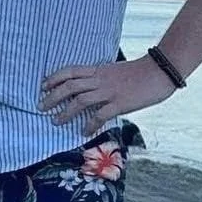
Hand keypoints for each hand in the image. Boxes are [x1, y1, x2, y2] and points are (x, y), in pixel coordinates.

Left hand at [40, 55, 175, 136]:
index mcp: (98, 70)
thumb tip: (90, 88)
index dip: (54, 78)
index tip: (42, 86)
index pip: (70, 71)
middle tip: (41, 107)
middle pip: (70, 86)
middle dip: (53, 96)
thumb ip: (101, 78)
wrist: (160, 71)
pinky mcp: (120, 103)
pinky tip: (83, 131)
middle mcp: (100, 80)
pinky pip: (100, 114)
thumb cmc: (140, 72)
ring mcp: (110, 91)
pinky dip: (89, 123)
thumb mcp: (115, 71)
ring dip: (66, 112)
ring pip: (80, 100)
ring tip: (55, 121)